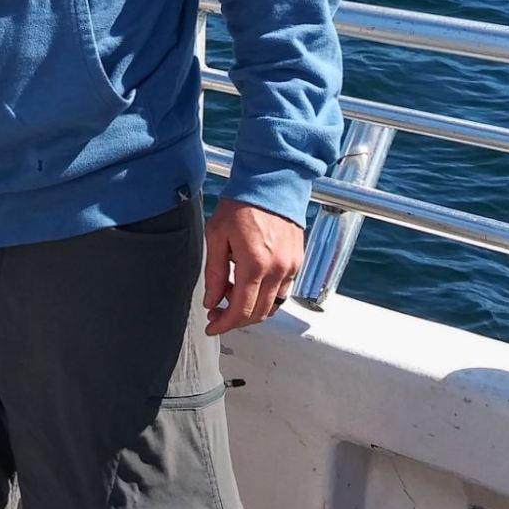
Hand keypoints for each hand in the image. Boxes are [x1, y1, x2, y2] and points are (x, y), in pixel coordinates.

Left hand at [203, 198, 302, 334]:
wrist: (271, 182)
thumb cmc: (242, 203)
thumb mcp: (217, 235)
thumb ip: (214, 272)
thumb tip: (211, 301)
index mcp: (255, 264)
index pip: (241, 310)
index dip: (224, 324)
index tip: (212, 326)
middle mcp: (278, 270)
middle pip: (258, 313)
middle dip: (235, 319)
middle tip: (217, 312)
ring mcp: (291, 267)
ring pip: (272, 305)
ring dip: (251, 308)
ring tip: (231, 295)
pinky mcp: (297, 262)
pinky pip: (282, 290)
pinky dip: (265, 295)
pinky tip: (249, 283)